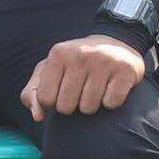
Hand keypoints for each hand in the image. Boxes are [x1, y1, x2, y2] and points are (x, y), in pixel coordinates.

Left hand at [20, 31, 147, 119]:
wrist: (117, 43)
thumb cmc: (77, 63)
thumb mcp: (50, 70)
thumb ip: (33, 93)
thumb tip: (38, 115)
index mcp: (59, 53)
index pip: (46, 99)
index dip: (53, 103)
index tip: (61, 91)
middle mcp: (81, 55)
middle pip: (66, 107)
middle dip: (72, 105)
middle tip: (81, 89)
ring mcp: (105, 61)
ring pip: (89, 108)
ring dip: (91, 105)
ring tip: (96, 88)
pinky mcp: (125, 71)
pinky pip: (111, 104)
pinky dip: (110, 102)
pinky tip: (111, 87)